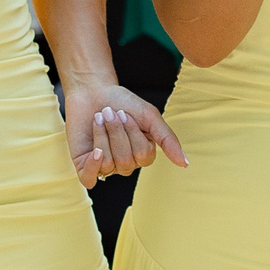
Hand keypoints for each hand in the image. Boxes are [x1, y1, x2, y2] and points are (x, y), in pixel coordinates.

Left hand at [63, 80, 186, 188]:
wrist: (93, 90)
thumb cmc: (123, 102)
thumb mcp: (150, 117)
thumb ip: (167, 140)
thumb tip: (185, 164)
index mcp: (142, 154)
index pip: (143, 155)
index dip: (133, 133)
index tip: (125, 113)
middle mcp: (125, 163)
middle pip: (125, 160)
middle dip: (116, 132)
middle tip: (110, 113)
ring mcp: (104, 166)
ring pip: (109, 164)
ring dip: (102, 135)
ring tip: (98, 118)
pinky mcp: (84, 166)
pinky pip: (90, 179)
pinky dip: (93, 165)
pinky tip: (95, 150)